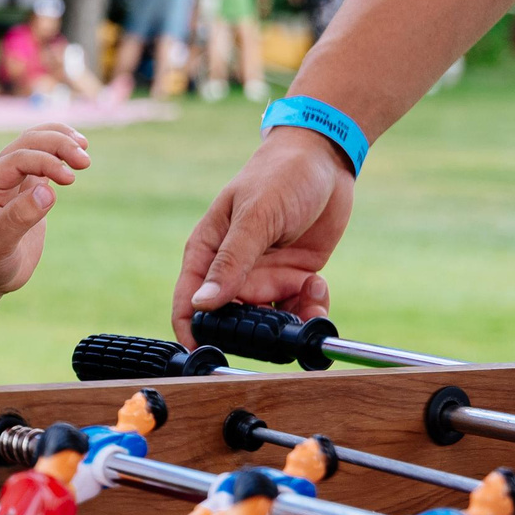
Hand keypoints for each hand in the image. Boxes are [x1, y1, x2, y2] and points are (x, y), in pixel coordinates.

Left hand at [0, 124, 88, 301]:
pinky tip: (77, 160)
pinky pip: (44, 162)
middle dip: (58, 144)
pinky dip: (61, 155)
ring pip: (37, 145)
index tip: (70, 179)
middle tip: (85, 161)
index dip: (46, 161)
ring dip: (61, 142)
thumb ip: (19, 217)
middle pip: (29, 142)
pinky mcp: (28, 192)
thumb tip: (47, 191)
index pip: (19, 158)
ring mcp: (14, 183)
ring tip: (84, 151)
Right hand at [171, 127, 350, 340]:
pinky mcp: (293, 277)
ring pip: (269, 320)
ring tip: (310, 302)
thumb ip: (230, 262)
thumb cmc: (279, 175)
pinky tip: (319, 286)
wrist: (325, 158)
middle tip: (280, 329)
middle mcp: (232, 271)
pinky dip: (310, 310)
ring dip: (290, 323)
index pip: (189, 303)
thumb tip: (202, 304)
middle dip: (257, 332)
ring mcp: (263, 276)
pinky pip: (297, 310)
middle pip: (233, 320)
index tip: (209, 356)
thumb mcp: (255, 217)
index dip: (193, 333)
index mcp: (207, 252)